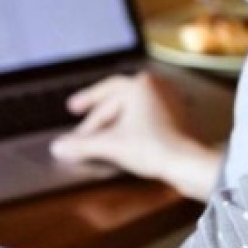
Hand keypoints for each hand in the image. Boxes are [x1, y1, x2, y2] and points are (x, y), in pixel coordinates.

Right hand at [49, 71, 221, 200]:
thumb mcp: (111, 145)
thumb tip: (58, 147)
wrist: (189, 162)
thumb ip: (82, 145)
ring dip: (115, 121)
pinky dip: (132, 126)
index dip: (86, 102)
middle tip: (82, 125)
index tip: (73, 108)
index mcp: (140, 85)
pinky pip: (147, 117)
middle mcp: (157, 87)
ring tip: (101, 134)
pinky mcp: (179, 117)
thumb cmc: (154, 147)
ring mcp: (170, 101)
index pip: (105, 94)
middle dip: (99, 116)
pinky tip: (125, 138)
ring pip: (134, 108)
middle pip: (119, 100)